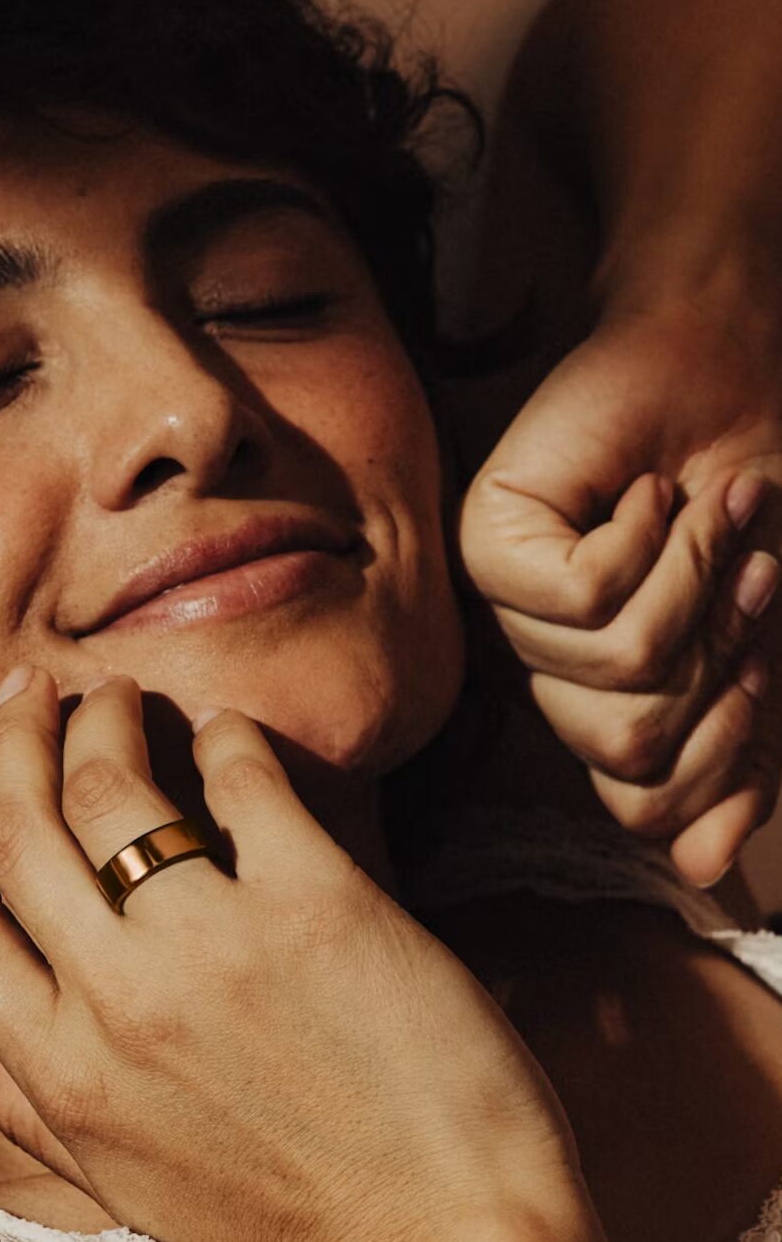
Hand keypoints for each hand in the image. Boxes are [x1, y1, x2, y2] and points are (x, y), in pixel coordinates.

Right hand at [0, 668, 581, 1241]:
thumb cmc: (292, 1218)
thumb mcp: (127, 1184)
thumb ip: (33, 1106)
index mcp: (60, 1075)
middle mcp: (116, 1003)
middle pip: (16, 825)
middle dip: (10, 737)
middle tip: (32, 692)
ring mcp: (214, 948)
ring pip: (109, 786)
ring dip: (103, 718)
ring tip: (119, 697)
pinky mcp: (317, 904)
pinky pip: (241, 778)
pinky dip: (224, 735)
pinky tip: (225, 730)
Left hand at [460, 293, 781, 887]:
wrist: (725, 365)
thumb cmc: (743, 491)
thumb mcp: (759, 641)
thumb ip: (735, 755)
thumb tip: (701, 876)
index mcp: (597, 701)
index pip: (643, 802)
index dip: (725, 746)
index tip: (758, 655)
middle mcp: (542, 669)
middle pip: (633, 746)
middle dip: (719, 656)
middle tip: (740, 570)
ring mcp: (507, 610)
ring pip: (616, 669)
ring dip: (696, 584)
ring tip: (700, 516)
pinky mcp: (488, 544)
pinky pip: (583, 597)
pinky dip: (652, 540)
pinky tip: (645, 493)